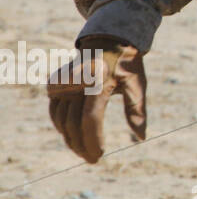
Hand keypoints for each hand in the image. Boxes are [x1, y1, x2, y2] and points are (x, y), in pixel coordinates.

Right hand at [47, 42, 146, 162]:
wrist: (106, 38)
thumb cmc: (127, 62)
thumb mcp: (137, 82)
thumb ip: (137, 110)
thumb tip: (141, 138)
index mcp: (98, 81)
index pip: (90, 119)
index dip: (93, 140)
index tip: (99, 155)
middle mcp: (76, 83)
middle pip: (73, 123)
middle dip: (81, 145)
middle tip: (92, 160)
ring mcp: (63, 83)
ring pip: (61, 120)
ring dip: (70, 139)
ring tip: (83, 151)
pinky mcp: (54, 84)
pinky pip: (55, 111)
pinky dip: (62, 126)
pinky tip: (72, 137)